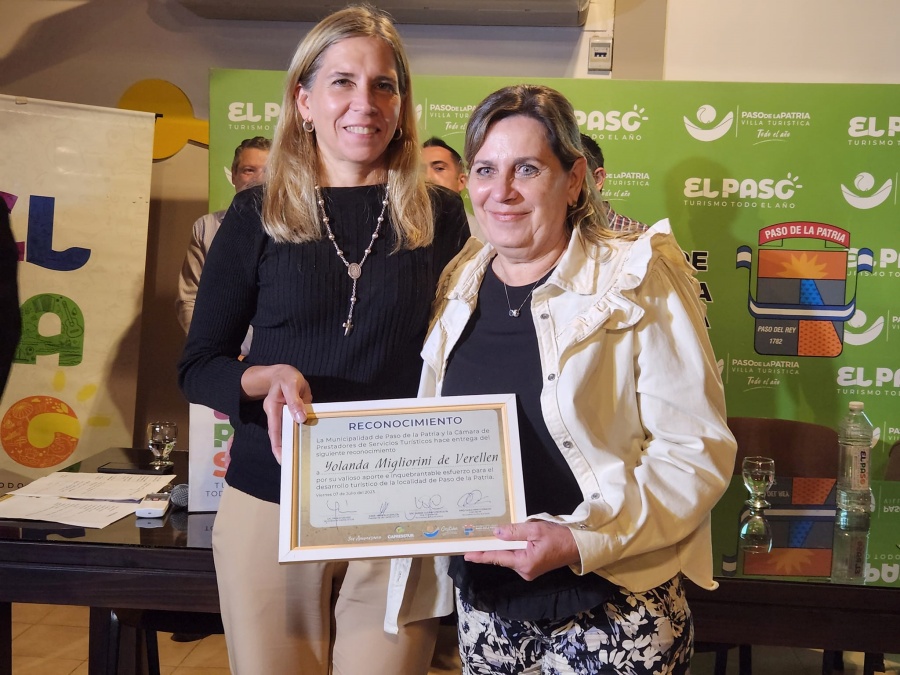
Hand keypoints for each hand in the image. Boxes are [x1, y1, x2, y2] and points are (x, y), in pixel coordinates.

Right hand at [241, 364, 311, 463]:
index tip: (282, 458)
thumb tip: (300, 419)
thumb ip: (295, 401)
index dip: (277, 445)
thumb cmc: (287, 377)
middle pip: (278, 436)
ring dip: (291, 444)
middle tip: (291, 466)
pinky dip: (298, 435)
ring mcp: (281, 416)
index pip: (274, 430)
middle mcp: (275, 415)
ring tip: (299, 460)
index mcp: (273, 407)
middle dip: (283, 451)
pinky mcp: (289, 416)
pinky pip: (293, 427)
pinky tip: (306, 444)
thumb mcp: (292, 384)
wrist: (283, 373)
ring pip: (286, 433)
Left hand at [464, 521, 580, 580]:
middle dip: (489, 548)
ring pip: (509, 556)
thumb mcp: (536, 530)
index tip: (466, 555)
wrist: (578, 547)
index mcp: (524, 563)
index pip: (497, 558)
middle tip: (474, 539)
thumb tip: (496, 533)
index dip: (481, 556)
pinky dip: (510, 548)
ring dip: (502, 546)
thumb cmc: (559, 537)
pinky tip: (505, 539)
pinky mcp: (532, 567)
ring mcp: (528, 570)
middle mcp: (524, 571)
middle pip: (502, 557)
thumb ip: (515, 532)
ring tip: (489, 535)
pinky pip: (516, 556)